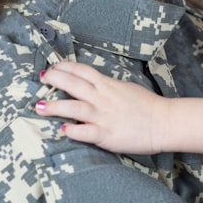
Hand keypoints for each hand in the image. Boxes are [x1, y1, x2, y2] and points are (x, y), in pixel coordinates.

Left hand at [36, 62, 167, 153]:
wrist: (163, 122)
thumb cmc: (147, 105)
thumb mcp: (126, 88)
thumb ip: (107, 87)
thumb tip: (92, 85)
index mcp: (108, 85)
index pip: (83, 71)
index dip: (65, 67)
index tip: (53, 67)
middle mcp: (103, 98)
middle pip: (74, 84)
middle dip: (55, 79)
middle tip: (41, 78)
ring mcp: (103, 116)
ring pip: (74, 108)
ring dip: (55, 106)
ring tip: (39, 107)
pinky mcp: (106, 135)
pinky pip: (85, 132)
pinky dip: (72, 130)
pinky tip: (61, 130)